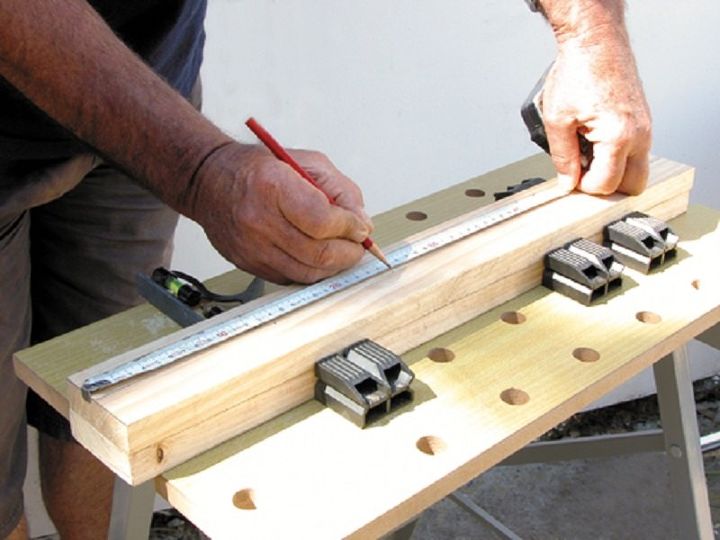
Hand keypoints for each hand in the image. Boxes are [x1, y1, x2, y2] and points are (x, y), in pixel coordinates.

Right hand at [184, 143, 372, 283]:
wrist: (209, 181)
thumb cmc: (258, 169)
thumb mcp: (307, 162)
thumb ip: (342, 191)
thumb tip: (362, 224)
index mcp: (273, 186)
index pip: (322, 221)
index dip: (350, 228)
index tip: (361, 228)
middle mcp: (258, 220)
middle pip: (318, 253)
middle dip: (348, 252)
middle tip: (358, 245)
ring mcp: (251, 247)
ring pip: (307, 273)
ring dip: (333, 266)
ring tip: (341, 251)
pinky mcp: (248, 264)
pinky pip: (291, 278)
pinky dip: (311, 271)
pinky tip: (316, 256)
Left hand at [539, 6, 651, 194]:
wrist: (595, 42)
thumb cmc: (578, 71)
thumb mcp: (556, 120)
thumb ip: (562, 157)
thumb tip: (567, 182)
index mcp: (619, 136)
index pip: (605, 185)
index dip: (583, 187)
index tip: (570, 177)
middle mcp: (640, 135)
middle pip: (632, 186)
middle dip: (606, 185)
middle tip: (582, 172)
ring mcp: (645, 128)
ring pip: (636, 169)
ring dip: (612, 170)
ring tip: (586, 152)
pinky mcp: (643, 122)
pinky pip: (635, 152)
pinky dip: (616, 155)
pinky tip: (594, 141)